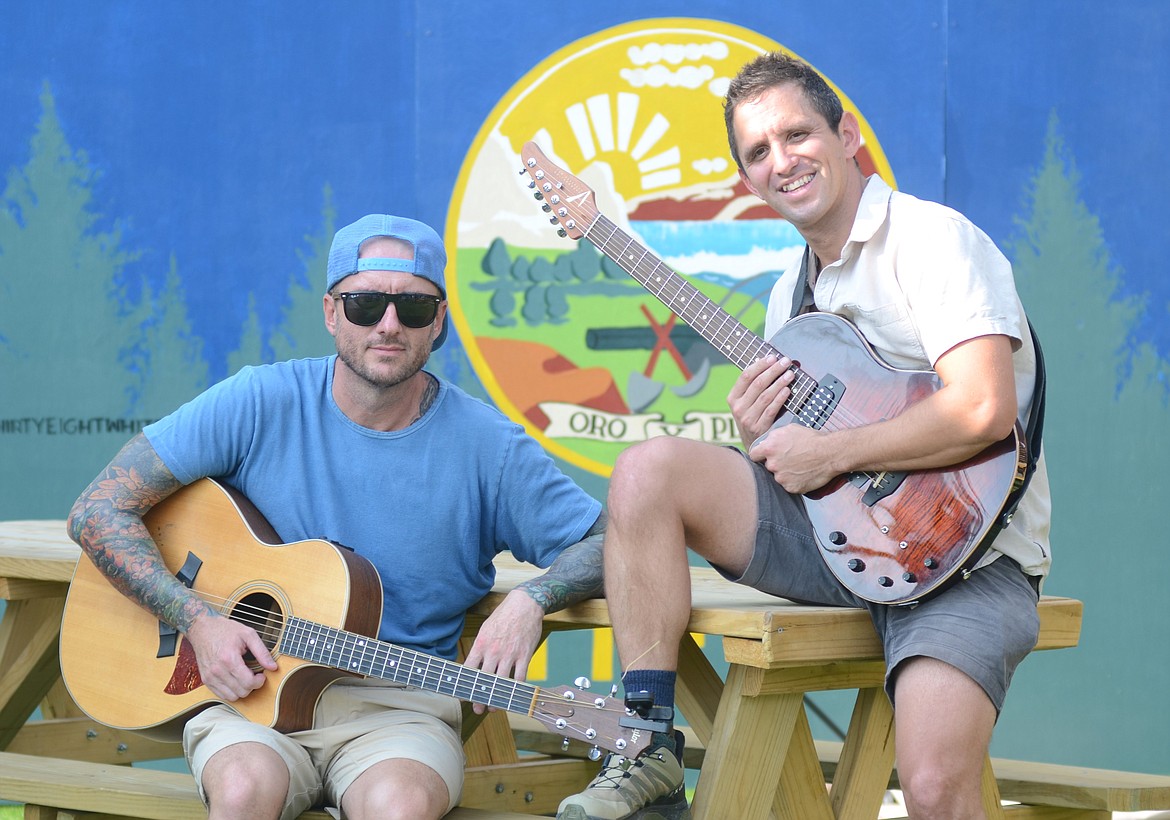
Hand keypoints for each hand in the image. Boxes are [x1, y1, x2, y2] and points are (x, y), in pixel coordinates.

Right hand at [184, 612, 277, 701]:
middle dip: (252, 685)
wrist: (203, 629)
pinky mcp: (206, 680)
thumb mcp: (248, 634)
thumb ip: (262, 652)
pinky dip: (231, 691)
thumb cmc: (225, 630)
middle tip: (254, 674)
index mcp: (229, 659)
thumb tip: (273, 667)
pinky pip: (221, 695)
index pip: (248, 683)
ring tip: (244, 677)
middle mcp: (217, 671)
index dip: (259, 681)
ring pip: (232, 697)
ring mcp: (210, 677)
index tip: (262, 674)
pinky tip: (235, 679)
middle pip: (241, 692)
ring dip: (242, 690)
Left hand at [462, 588, 543, 713]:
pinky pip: (520, 678)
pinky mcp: (524, 655)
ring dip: (497, 699)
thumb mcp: (485, 630)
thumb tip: (473, 665)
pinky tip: (512, 694)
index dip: (465, 685)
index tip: (462, 696)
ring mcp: (510, 654)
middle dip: (480, 698)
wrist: (525, 605)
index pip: (469, 670)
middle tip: (478, 708)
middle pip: (484, 681)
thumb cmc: (503, 616)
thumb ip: (479, 648)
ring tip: (494, 707)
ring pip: (501, 683)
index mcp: (481, 644)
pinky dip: (516, 689)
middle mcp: (494, 651)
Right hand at [728, 354, 794, 447]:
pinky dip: (780, 398)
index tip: (772, 357)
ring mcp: (747, 418)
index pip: (745, 376)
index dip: (760, 365)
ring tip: (790, 374)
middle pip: (757, 384)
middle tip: (785, 362)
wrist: (753, 444)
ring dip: (779, 382)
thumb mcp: (748, 402)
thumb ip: (758, 385)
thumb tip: (772, 362)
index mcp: (733, 397)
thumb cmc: (753, 417)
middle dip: (773, 370)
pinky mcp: (759, 427)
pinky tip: (787, 390)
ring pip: (765, 396)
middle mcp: (738, 408)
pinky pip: (771, 409)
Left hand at [749, 422, 836, 494]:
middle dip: (775, 463)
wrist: (830, 453)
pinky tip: (803, 473)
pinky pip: (788, 485)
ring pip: (778, 476)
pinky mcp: (791, 488)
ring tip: (799, 466)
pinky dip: (794, 481)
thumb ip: (773, 437)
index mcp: (769, 448)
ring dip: (785, 473)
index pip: (753, 455)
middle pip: (767, 466)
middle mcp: (772, 464)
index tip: (764, 457)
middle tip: (789, 460)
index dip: (759, 456)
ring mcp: (781, 478)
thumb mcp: (788, 429)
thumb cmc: (812, 439)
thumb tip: (766, 442)